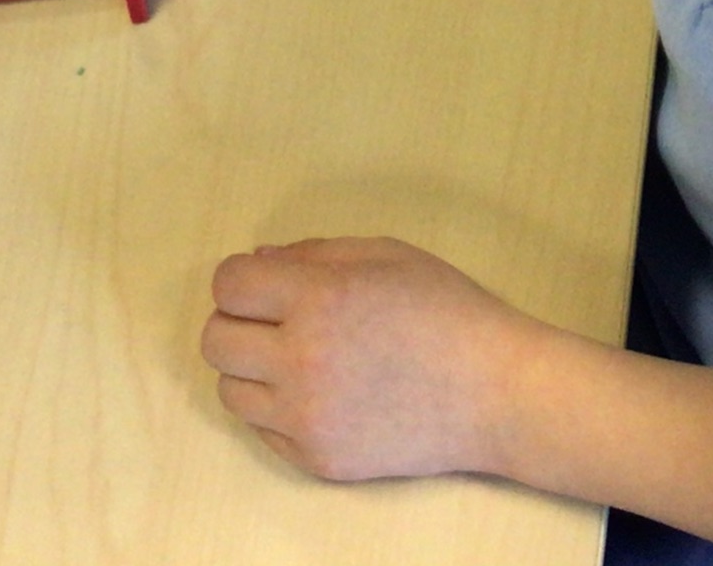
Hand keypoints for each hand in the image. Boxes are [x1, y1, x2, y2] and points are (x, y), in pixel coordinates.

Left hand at [202, 238, 543, 481]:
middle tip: (278, 320)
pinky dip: (280, 409)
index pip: (228, 286)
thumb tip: (258, 262)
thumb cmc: (446, 310)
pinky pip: (264, 429)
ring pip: (230, 389)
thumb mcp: (384, 255)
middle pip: (216, 340)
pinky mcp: (316, 458)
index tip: (265, 284)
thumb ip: (313, 253)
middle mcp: (300, 360)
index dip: (242, 279)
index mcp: (317, 298)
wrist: (496, 393)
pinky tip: (323, 393)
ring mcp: (305, 417)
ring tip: (301, 359)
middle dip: (239, 322)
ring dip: (254, 369)